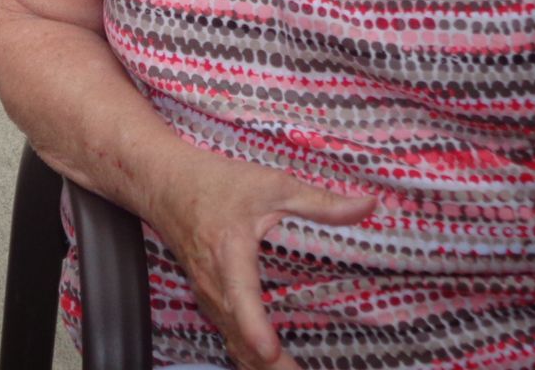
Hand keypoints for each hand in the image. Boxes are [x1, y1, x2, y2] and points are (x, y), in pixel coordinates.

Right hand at [147, 154, 376, 369]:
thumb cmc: (216, 183)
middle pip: (240, 337)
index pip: (241, 297)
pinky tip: (272, 366)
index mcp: (229, 253)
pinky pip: (228, 337)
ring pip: (234, 343)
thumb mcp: (271, 184)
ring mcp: (206, 296)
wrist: (164, 183)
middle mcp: (213, 283)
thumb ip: (320, 202)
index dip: (255, 328)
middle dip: (271, 366)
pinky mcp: (206, 300)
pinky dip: (249, 357)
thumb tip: (370, 206)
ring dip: (262, 367)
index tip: (269, 351)